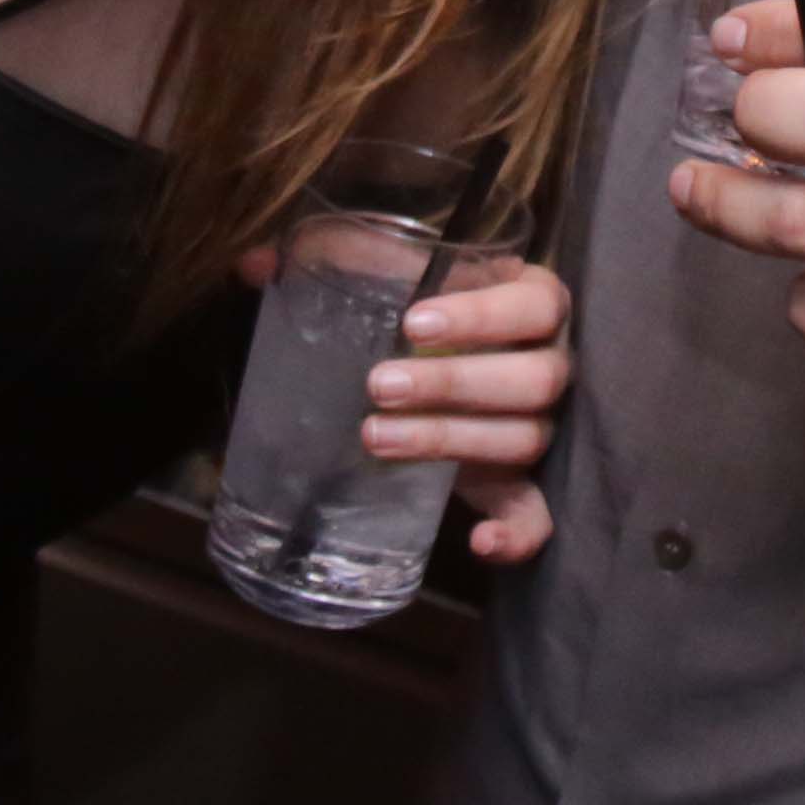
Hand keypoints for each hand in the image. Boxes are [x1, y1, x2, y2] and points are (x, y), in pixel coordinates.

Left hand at [226, 241, 571, 562]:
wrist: (442, 359)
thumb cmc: (421, 308)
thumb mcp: (389, 276)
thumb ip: (335, 261)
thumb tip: (252, 265)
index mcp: (535, 303)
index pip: (537, 304)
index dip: (484, 315)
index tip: (414, 323)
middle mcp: (552, 364)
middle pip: (535, 378)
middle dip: (454, 383)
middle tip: (380, 385)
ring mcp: (543, 427)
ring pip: (523, 439)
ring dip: (451, 441)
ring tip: (376, 438)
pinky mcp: (525, 483)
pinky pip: (537, 514)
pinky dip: (517, 534)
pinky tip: (479, 542)